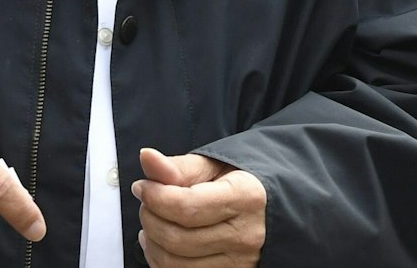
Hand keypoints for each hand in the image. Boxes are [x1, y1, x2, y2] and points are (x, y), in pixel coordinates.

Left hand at [134, 147, 266, 266]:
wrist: (274, 207)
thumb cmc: (243, 183)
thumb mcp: (215, 166)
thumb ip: (179, 166)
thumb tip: (147, 158)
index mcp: (246, 198)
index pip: (186, 207)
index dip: (155, 197)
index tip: (142, 186)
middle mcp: (245, 235)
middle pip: (177, 238)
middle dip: (150, 217)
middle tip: (148, 201)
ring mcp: (238, 262)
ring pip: (175, 263)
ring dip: (152, 242)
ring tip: (153, 221)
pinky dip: (161, 261)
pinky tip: (161, 242)